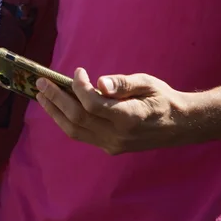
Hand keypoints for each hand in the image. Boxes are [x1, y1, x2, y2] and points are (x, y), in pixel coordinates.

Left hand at [35, 67, 193, 153]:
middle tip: (41, 82)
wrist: (179, 125)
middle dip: (56, 98)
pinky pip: (82, 135)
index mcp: (129, 117)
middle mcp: (118, 135)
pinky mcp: (110, 148)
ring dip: (55, 112)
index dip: (80, 87)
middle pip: (78, 118)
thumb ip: (123, 83)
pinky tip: (58, 108)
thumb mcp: (147, 83)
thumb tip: (100, 82)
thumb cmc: (162, 98)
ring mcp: (113, 145)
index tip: (78, 72)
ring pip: (75, 131)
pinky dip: (66, 121)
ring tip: (41, 96)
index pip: (93, 104)